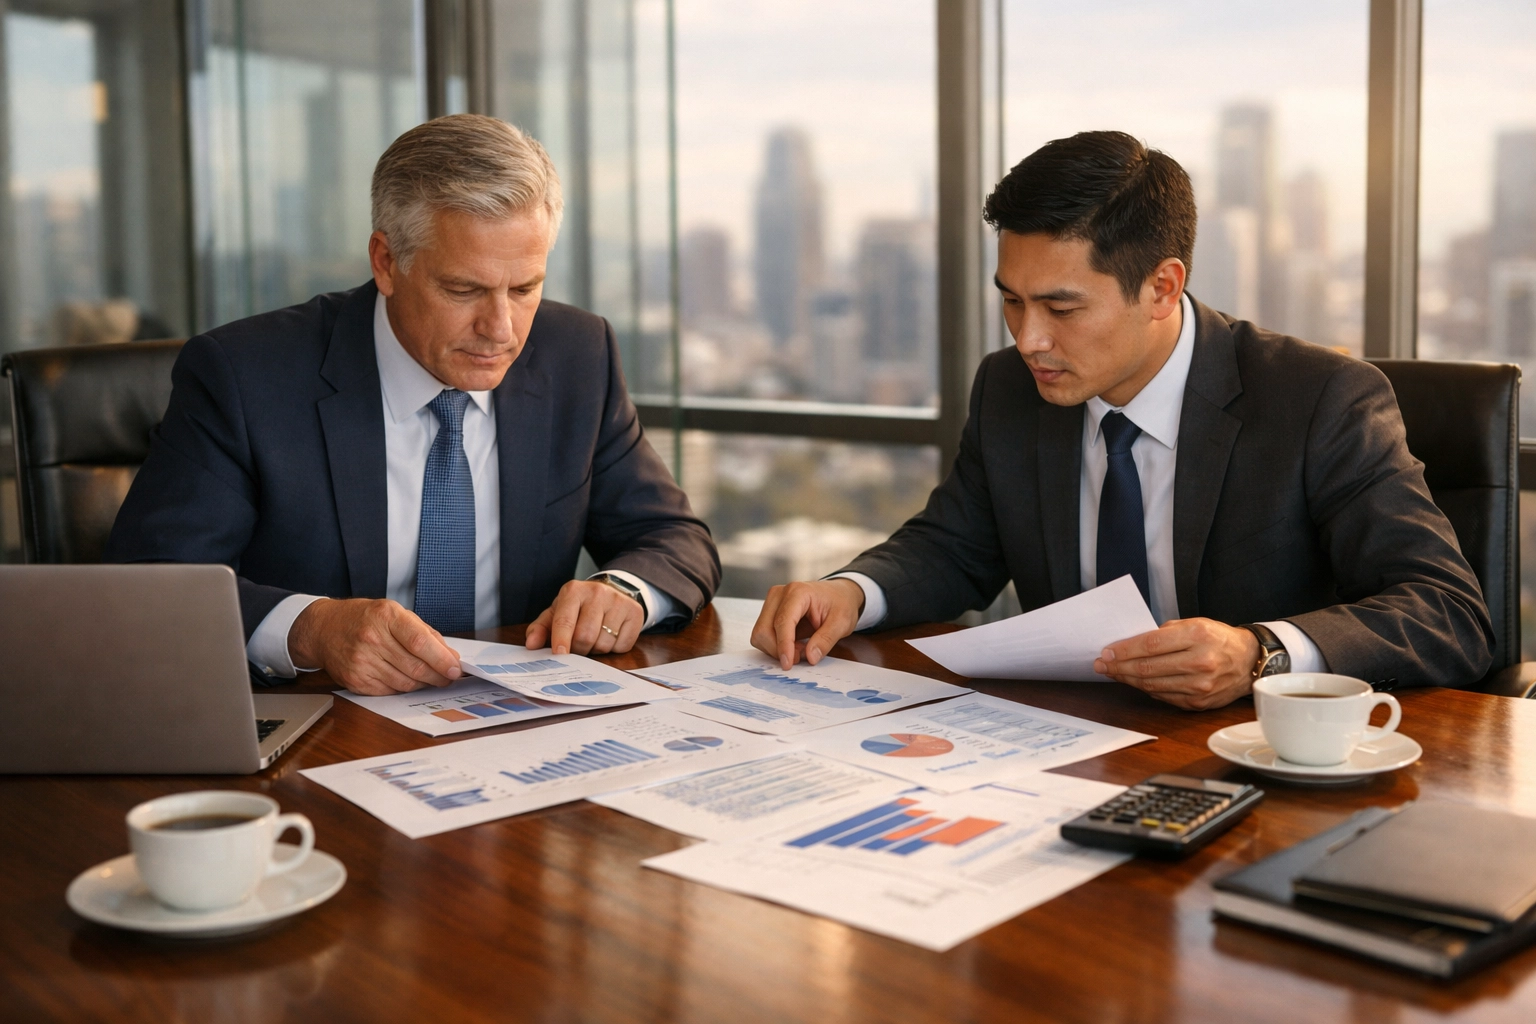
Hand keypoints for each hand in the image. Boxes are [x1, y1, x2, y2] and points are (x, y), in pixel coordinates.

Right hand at [288, 598, 463, 695]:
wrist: (323, 630)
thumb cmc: (363, 619)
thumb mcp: (394, 613)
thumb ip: (424, 633)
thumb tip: (450, 656)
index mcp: (386, 616)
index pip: (419, 642)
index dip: (441, 659)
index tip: (456, 668)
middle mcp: (372, 638)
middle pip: (415, 666)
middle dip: (438, 676)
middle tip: (449, 677)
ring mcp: (361, 662)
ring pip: (405, 683)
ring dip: (423, 684)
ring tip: (431, 678)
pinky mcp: (356, 681)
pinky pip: (390, 691)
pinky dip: (404, 688)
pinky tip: (407, 680)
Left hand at [524, 580, 644, 655]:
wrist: (612, 591)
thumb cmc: (579, 607)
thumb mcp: (557, 612)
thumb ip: (541, 628)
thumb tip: (531, 644)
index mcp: (573, 591)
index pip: (565, 620)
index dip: (561, 640)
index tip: (559, 655)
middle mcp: (597, 592)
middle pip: (585, 636)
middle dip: (579, 649)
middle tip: (578, 648)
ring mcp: (619, 602)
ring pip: (604, 643)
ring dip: (596, 650)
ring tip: (595, 639)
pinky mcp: (635, 613)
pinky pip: (622, 645)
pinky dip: (614, 649)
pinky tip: (611, 636)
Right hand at [750, 579, 865, 668]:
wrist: (839, 594)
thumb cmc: (841, 604)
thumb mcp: (842, 623)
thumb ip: (826, 640)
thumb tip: (810, 657)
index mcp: (798, 592)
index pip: (782, 621)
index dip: (783, 645)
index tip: (788, 664)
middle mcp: (779, 594)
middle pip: (764, 629)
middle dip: (779, 649)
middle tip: (802, 656)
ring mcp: (772, 602)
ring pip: (760, 634)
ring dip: (777, 649)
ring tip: (800, 649)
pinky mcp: (769, 612)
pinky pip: (763, 635)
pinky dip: (775, 646)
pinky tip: (793, 645)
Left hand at [1093, 617, 1259, 709]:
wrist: (1250, 661)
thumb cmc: (1218, 639)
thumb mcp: (1194, 623)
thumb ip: (1164, 632)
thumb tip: (1130, 644)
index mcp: (1197, 636)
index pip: (1150, 645)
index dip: (1124, 650)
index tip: (1107, 651)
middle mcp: (1200, 662)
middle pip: (1147, 668)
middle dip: (1118, 667)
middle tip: (1101, 664)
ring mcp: (1200, 686)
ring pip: (1152, 685)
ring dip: (1127, 680)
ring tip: (1113, 673)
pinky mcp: (1198, 702)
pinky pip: (1163, 696)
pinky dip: (1146, 689)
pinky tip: (1135, 682)